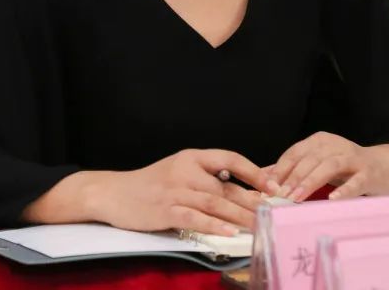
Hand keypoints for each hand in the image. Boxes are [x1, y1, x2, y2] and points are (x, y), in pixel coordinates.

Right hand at [87, 149, 270, 235]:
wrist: (114, 193)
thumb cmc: (151, 184)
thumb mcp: (179, 172)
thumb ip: (206, 178)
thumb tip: (243, 189)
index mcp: (191, 157)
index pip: (229, 158)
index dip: (253, 171)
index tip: (272, 184)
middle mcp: (185, 171)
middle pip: (226, 186)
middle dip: (252, 201)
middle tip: (274, 212)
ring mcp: (175, 190)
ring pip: (215, 202)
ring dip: (240, 215)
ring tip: (260, 225)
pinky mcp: (166, 210)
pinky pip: (196, 218)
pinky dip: (215, 225)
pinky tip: (230, 232)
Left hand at [268, 132, 388, 202]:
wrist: (387, 164)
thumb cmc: (348, 168)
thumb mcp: (319, 164)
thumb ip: (295, 170)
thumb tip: (264, 178)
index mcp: (319, 141)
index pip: (294, 153)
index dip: (279, 170)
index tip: (266, 188)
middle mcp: (335, 145)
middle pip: (309, 159)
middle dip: (291, 178)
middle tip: (278, 196)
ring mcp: (353, 158)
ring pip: (329, 166)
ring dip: (310, 182)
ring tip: (296, 198)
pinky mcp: (369, 172)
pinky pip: (355, 181)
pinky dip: (343, 190)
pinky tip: (332, 200)